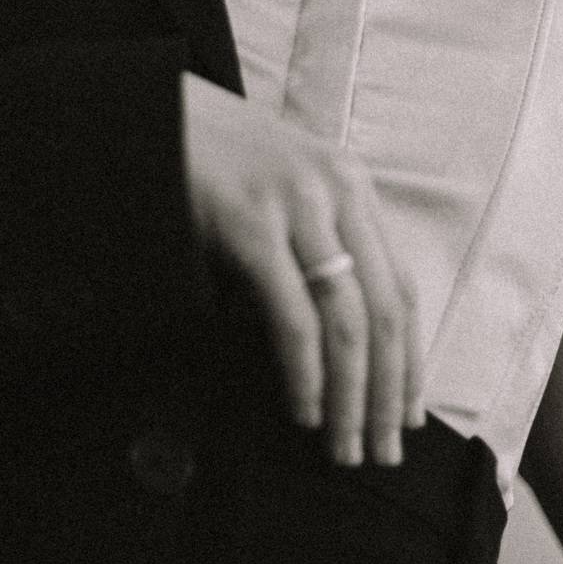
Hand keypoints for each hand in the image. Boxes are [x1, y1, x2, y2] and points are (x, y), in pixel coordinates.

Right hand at [181, 72, 423, 467]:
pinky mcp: (250, 223)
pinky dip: (305, 370)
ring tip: (344, 447)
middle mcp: (337, 189)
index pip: (402, 286)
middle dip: (388, 391)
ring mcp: (295, 203)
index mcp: (352, 184)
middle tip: (383, 452)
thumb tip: (343, 351)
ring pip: (348, 318)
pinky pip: (294, 314)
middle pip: (386, 308)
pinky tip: (303, 408)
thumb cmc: (214, 163)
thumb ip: (317, 247)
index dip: (410, 358)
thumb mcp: (283, 194)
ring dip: (351, 395)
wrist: (152, 111)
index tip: (411, 414)